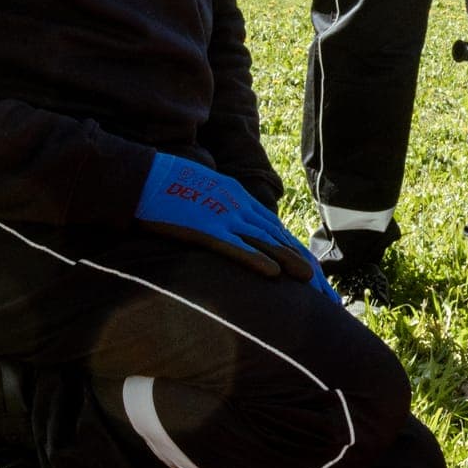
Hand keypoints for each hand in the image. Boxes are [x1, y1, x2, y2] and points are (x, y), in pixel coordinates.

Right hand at [137, 154, 318, 281]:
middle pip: (279, 240)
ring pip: (264, 241)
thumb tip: (234, 234)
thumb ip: (223, 215)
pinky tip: (272, 273)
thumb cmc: (169, 191)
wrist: (143, 176)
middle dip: (303, 265)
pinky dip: (255, 258)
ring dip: (289, 261)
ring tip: (312, 281)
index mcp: (241, 202)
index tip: (316, 279)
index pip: (277, 233)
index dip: (298, 255)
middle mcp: (240, 208)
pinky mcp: (204, 227)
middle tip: (324, 291)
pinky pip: (234, 245)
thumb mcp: (205, 199)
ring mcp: (224, 216)